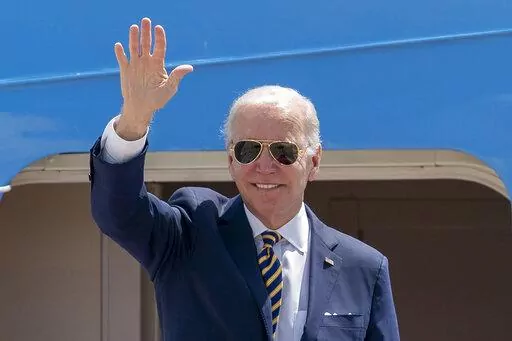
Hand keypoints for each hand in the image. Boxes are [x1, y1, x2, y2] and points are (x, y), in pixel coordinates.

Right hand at [114, 17, 192, 139]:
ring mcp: (136, 65)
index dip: (159, 37)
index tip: (158, 28)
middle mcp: (147, 61)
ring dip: (133, 37)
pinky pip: (122, 59)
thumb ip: (177, 76)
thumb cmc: (158, 99)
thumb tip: (190, 67)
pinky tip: (119, 46)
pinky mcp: (125, 70)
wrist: (142, 108)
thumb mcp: (170, 88)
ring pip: (134, 47)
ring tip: (134, 27)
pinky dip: (120, 52)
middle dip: (146, 32)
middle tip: (146, 20)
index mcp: (158, 64)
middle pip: (146, 43)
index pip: (159, 47)